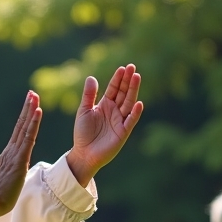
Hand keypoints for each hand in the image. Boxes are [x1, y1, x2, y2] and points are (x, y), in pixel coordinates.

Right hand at [0, 91, 41, 221]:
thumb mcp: (8, 183)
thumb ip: (11, 175)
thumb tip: (14, 176)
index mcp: (7, 157)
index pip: (18, 135)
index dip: (24, 119)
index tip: (29, 106)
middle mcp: (9, 152)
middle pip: (20, 126)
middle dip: (26, 109)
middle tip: (31, 93)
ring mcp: (13, 155)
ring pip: (24, 128)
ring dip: (30, 111)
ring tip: (34, 97)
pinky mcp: (19, 160)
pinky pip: (28, 138)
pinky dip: (33, 123)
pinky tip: (38, 112)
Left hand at [65, 64, 142, 185]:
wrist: (83, 153)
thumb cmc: (83, 133)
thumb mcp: (83, 111)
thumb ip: (88, 95)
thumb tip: (91, 77)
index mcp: (105, 104)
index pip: (114, 88)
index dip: (118, 79)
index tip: (123, 68)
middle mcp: (115, 111)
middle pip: (124, 93)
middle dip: (128, 81)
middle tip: (133, 68)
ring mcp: (120, 120)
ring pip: (129, 103)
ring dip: (133, 91)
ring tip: (137, 77)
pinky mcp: (123, 132)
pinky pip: (130, 121)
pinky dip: (135, 113)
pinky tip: (139, 103)